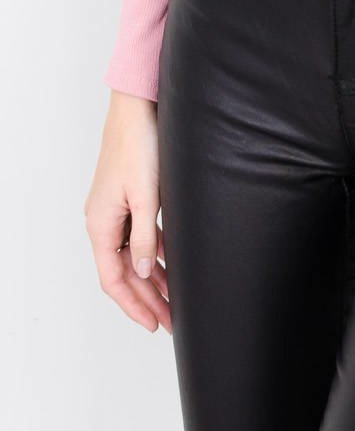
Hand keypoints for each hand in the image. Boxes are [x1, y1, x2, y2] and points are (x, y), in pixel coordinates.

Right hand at [84, 91, 171, 333]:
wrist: (138, 106)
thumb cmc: (139, 145)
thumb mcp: (147, 195)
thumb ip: (146, 236)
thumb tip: (147, 271)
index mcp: (101, 224)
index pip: (115, 279)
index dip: (134, 305)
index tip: (153, 324)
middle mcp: (104, 221)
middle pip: (125, 272)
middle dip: (148, 298)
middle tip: (171, 321)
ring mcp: (115, 210)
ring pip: (134, 255)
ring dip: (154, 278)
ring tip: (176, 299)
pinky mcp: (128, 197)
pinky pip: (139, 236)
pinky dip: (155, 252)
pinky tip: (173, 262)